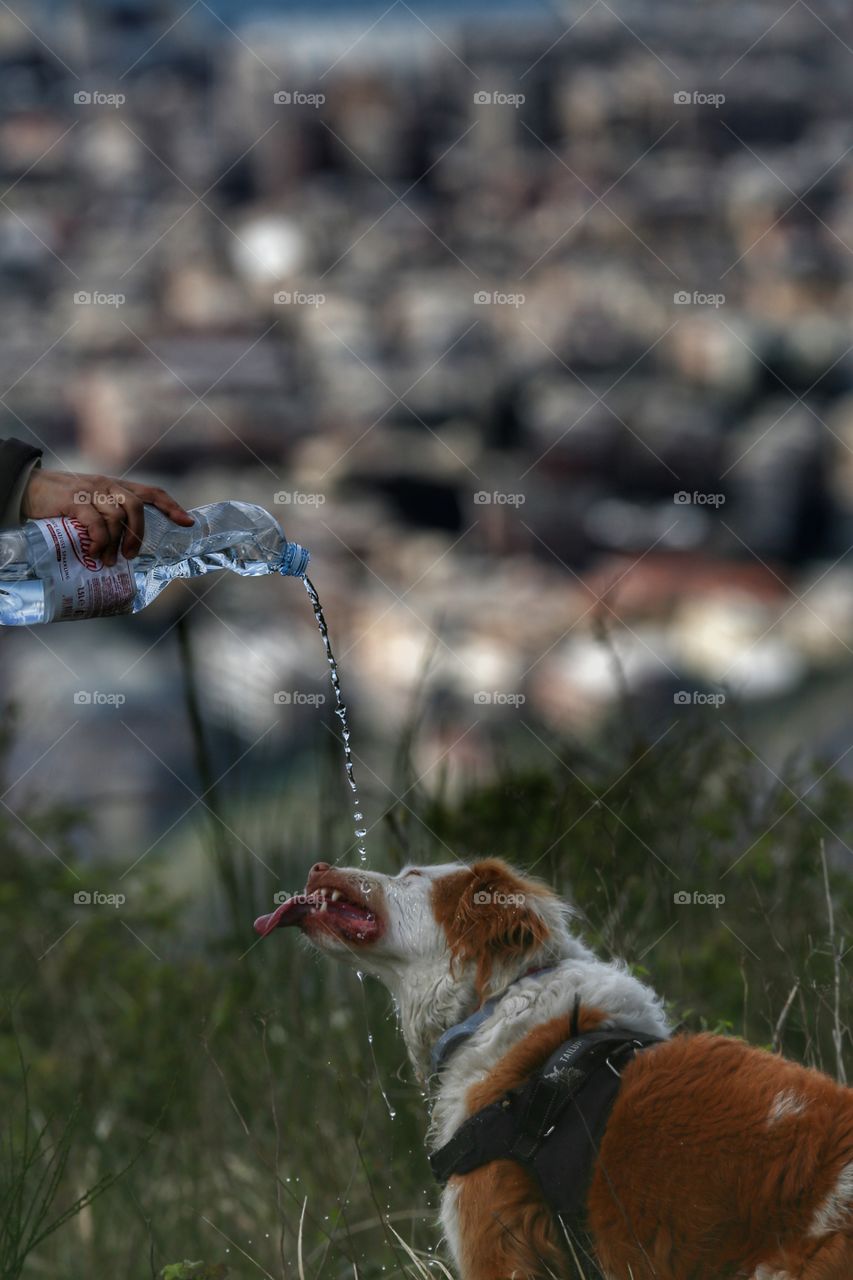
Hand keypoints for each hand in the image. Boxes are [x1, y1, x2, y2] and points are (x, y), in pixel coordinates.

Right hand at [21, 470, 193, 565]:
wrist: (30, 488)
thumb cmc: (63, 501)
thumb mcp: (91, 504)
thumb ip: (108, 517)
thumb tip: (122, 549)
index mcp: (116, 486)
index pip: (151, 492)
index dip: (171, 507)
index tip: (187, 522)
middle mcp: (107, 485)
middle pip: (136, 507)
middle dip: (138, 534)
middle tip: (131, 556)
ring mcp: (91, 491)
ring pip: (116, 517)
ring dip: (115, 543)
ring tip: (106, 561)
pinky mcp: (74, 500)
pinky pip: (95, 522)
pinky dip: (99, 541)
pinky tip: (94, 553)